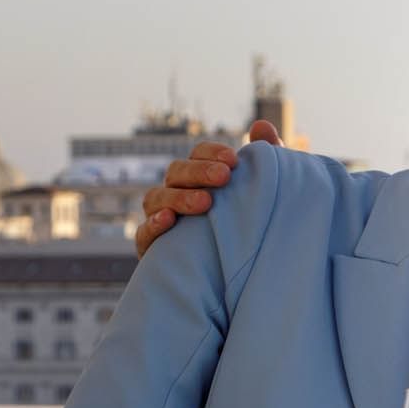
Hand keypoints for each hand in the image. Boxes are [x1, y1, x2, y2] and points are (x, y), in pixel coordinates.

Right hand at [132, 119, 283, 256]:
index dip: (211, 153)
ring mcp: (160, 219)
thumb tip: (261, 126)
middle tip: (224, 177)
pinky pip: (144, 233)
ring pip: (156, 198)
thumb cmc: (248, 229)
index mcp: (198, 178)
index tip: (234, 160)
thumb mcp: (262, 195)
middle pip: (176, 171)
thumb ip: (264, 159)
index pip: (197, 155)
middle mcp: (175, 194)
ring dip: (179, 197)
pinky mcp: (152, 249)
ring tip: (205, 203)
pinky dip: (153, 224)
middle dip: (199, 172)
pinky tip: (169, 221)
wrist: (232, 281)